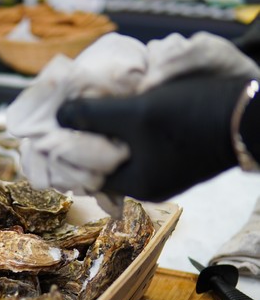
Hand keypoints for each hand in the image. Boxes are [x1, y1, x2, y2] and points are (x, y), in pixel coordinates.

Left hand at [57, 75, 250, 200]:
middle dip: (91, 145)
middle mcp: (149, 186)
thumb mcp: (135, 113)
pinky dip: (131, 136)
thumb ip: (94, 116)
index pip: (90, 176)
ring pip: (126, 157)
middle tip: (77, 120)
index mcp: (136, 185)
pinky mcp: (177, 160)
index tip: (62, 132)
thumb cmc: (189, 116)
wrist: (248, 113)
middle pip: (107, 167)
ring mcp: (165, 174)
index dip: (72, 155)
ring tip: (98, 114)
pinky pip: (143, 151)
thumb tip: (59, 117)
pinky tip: (126, 117)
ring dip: (111, 137)